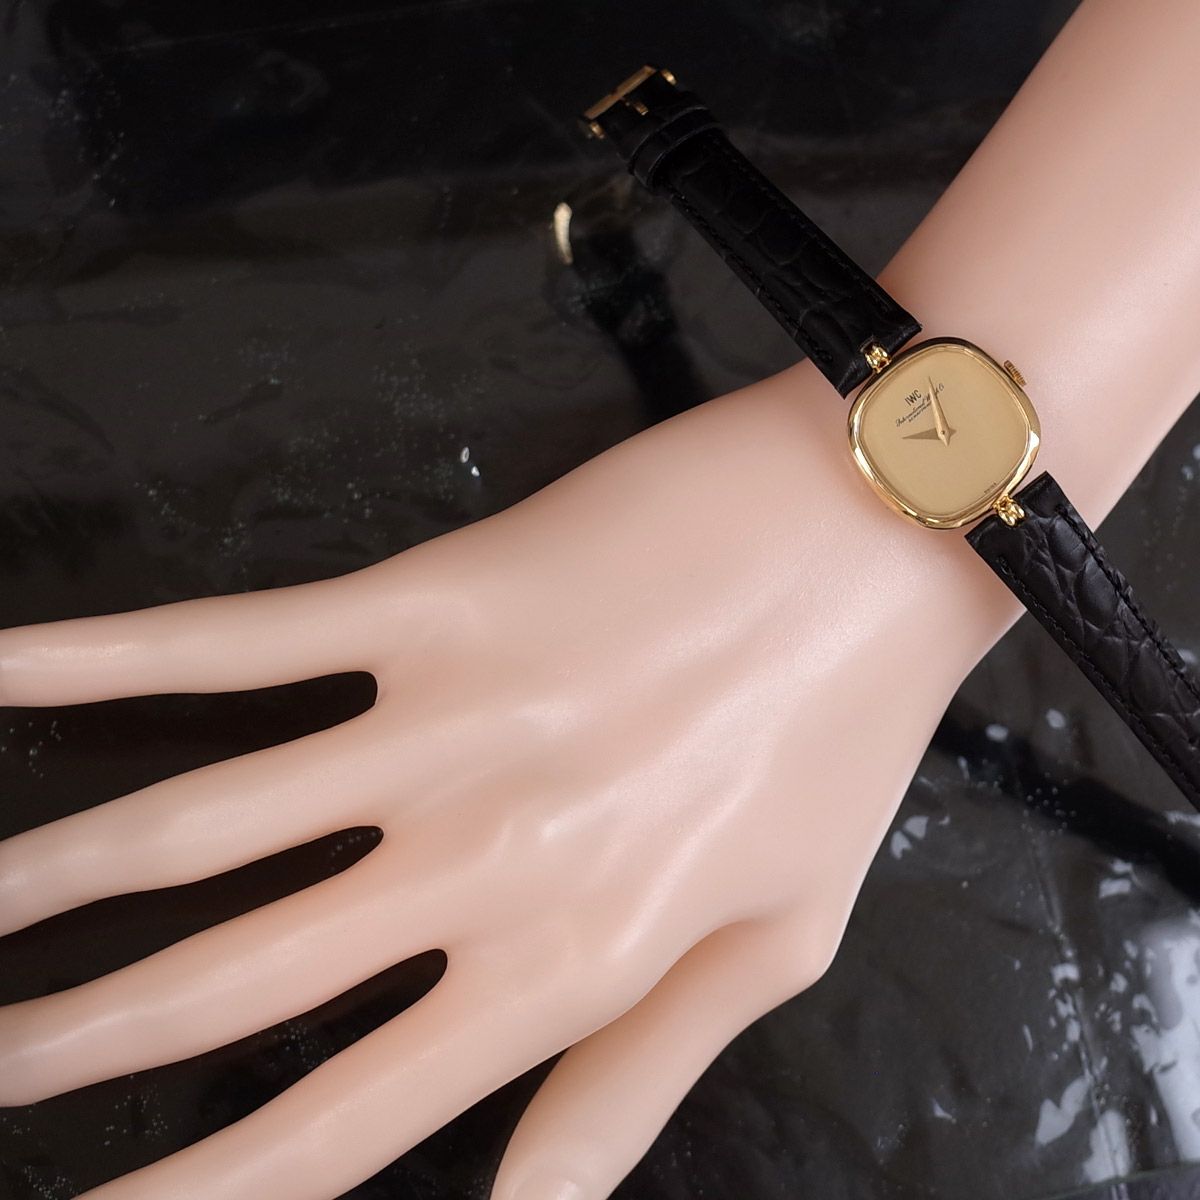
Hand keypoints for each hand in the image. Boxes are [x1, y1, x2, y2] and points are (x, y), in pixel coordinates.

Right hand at [0, 370, 978, 1199]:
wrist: (878, 527)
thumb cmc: (842, 733)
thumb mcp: (779, 938)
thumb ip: (634, 1080)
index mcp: (571, 962)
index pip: (343, 1125)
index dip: (199, 1196)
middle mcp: (482, 862)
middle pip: (226, 987)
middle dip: (77, 1040)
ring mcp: (445, 723)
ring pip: (194, 823)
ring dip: (50, 879)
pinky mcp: (433, 598)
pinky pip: (234, 643)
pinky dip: (96, 660)